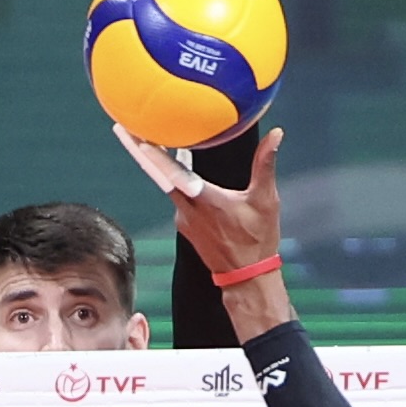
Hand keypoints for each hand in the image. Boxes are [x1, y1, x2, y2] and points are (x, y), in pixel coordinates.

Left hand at [136, 119, 285, 273]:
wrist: (245, 275)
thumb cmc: (257, 239)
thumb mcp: (266, 199)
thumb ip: (265, 164)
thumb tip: (276, 135)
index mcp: (205, 200)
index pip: (173, 173)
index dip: (154, 155)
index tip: (138, 137)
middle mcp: (188, 210)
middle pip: (160, 176)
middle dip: (144, 154)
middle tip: (129, 131)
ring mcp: (183, 220)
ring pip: (169, 187)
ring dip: (165, 167)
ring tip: (161, 141)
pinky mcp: (184, 226)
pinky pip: (177, 198)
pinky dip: (178, 183)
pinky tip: (183, 167)